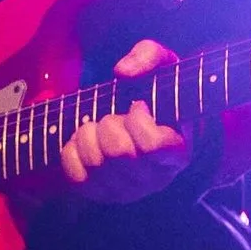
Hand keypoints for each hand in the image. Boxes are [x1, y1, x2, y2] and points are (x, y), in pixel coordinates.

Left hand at [55, 37, 188, 204]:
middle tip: (115, 115)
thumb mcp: (162, 66)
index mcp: (178, 153)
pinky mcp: (99, 194)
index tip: (138, 106)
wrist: (142, 123)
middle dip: (109, 123)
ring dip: (89, 133)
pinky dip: (72, 150)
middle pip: (118, 153)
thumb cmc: (154, 95)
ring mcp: (126, 191)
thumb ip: (149, 56)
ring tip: (100, 126)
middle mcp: (155, 179)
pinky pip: (75, 174)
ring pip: (94, 162)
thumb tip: (123, 72)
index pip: (153, 146)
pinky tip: (86, 140)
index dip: (139, 120)